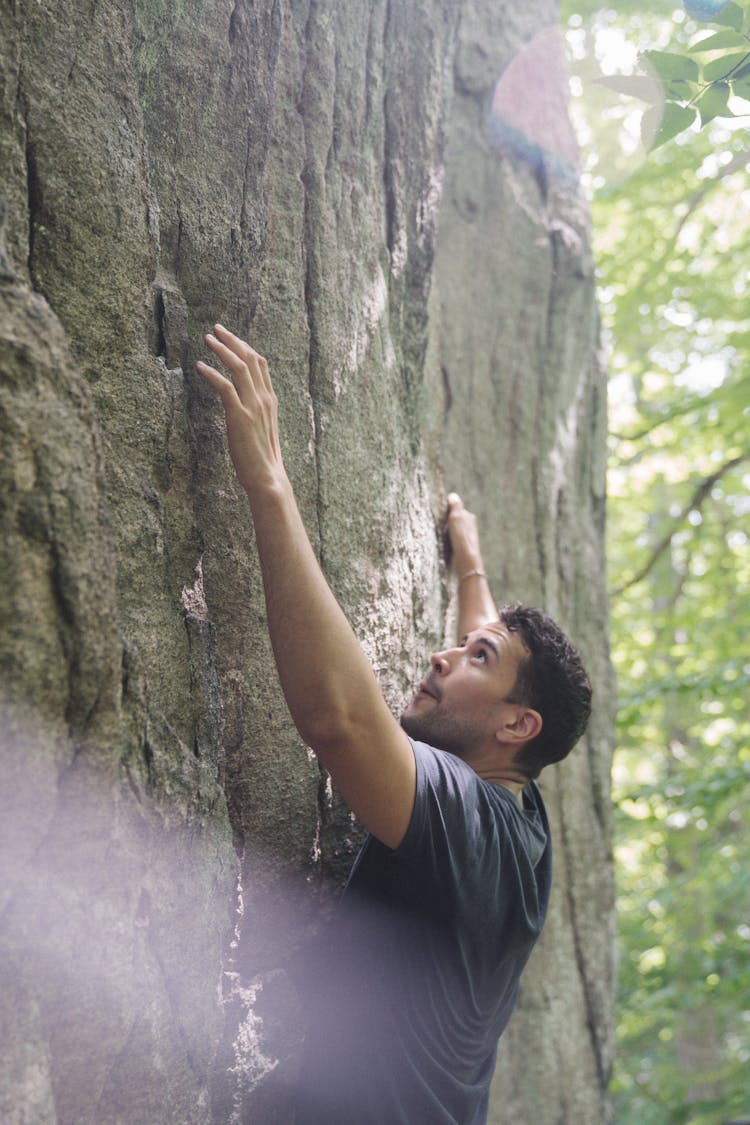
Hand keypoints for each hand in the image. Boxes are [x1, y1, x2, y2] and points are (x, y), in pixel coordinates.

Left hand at [196, 324, 283, 495]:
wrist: (267, 478)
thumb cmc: (261, 459)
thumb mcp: (261, 429)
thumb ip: (254, 412)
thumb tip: (241, 404)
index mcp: (270, 400)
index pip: (260, 364)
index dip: (244, 347)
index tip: (231, 337)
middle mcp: (264, 399)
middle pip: (250, 359)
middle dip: (233, 340)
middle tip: (216, 329)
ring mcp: (253, 406)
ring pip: (239, 367)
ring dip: (222, 350)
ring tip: (207, 339)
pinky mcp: (239, 416)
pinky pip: (225, 387)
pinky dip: (212, 373)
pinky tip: (200, 366)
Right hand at [446, 493, 483, 577]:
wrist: (465, 560)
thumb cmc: (461, 538)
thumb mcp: (456, 518)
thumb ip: (455, 506)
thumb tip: (453, 495)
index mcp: (469, 516)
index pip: (455, 508)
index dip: (445, 510)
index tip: (439, 514)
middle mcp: (469, 525)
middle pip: (453, 518)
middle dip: (445, 521)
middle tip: (439, 525)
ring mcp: (465, 535)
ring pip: (451, 528)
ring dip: (445, 530)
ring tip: (441, 534)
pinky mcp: (461, 545)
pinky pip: (451, 537)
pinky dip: (446, 538)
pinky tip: (443, 542)